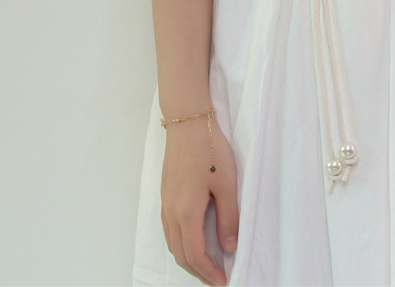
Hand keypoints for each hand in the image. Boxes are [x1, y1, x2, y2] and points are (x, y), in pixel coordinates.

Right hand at [160, 114, 239, 286]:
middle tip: (217, 278)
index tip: (224, 281)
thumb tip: (229, 246)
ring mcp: (165, 205)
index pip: (195, 255)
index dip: (209, 273)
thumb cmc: (210, 149)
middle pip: (181, 255)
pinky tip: (194, 240)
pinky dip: (181, 244)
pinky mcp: (165, 196)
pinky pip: (169, 231)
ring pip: (173, 244)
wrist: (188, 123)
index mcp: (186, 213)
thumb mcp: (226, 183)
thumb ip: (229, 217)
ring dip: (189, 259)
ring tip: (208, 264)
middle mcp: (171, 213)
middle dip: (198, 271)